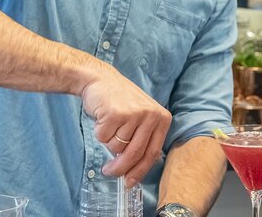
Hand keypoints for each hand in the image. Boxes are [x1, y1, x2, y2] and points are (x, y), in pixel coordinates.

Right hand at [80, 64, 171, 186]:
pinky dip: (99, 132)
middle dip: (120, 168)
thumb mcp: (141, 117)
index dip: (140, 171)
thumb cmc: (119, 101)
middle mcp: (151, 115)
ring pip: (117, 148)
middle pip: (135, 154)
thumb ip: (143, 139)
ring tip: (108, 124)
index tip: (130, 183)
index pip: (152, 153)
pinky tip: (102, 117)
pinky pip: (104, 138)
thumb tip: (137, 171)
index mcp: (162, 118)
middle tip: (109, 171)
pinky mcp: (116, 113)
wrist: (100, 79)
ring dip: (107, 141)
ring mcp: (134, 114)